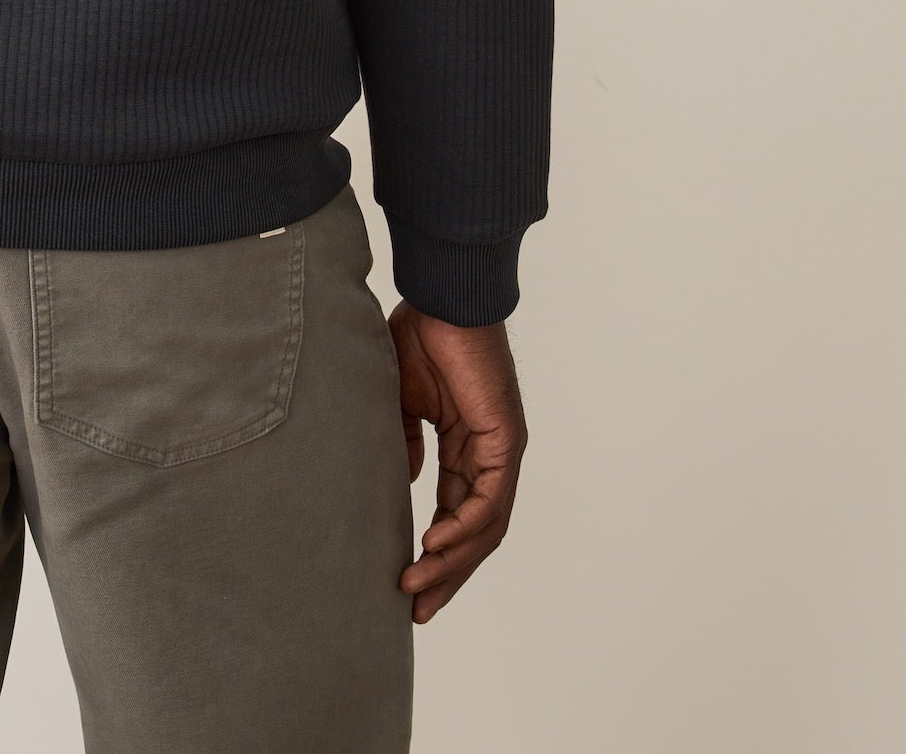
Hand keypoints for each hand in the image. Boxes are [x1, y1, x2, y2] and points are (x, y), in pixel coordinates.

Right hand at [388, 302, 526, 622]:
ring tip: (418, 586)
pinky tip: (435, 544)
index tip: (404, 585)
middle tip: (416, 611)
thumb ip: (404, 442)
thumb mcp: (401, 401)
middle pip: (475, 534)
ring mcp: (500, 450)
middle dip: (446, 575)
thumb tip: (405, 482)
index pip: (455, 514)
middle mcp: (488, 455)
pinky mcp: (504, 439)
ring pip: (485, 527)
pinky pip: (489, 498)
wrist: (439, 296)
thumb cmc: (420, 335)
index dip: (434, 554)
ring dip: (452, 562)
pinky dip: (464, 526)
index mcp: (465, 447)